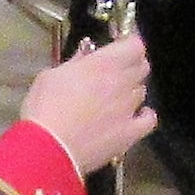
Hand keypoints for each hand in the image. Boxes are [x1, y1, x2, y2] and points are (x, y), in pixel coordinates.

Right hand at [19, 32, 156, 176]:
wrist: (49, 149)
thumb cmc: (45, 108)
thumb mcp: (51, 76)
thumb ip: (74, 63)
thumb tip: (85, 55)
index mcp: (104, 63)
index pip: (135, 45)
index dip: (129, 45)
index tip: (119, 48)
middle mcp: (122, 82)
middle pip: (142, 67)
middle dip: (131, 66)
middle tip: (115, 73)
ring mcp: (129, 108)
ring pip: (142, 91)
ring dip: (132, 91)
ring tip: (115, 100)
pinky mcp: (131, 133)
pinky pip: (149, 119)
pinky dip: (144, 116)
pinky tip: (133, 118)